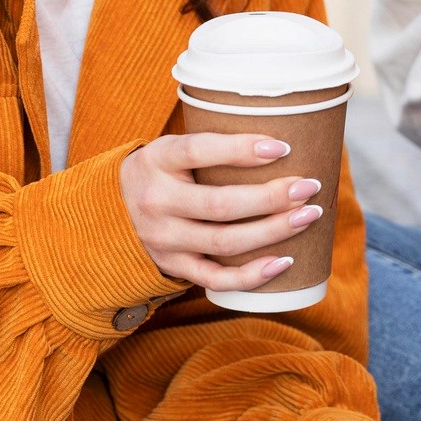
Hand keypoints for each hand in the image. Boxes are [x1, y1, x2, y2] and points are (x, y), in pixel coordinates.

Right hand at [119, 133, 325, 291]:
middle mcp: (157, 201)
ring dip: (273, 231)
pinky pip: (215, 279)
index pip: (200, 151)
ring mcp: (163, 238)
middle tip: (309, 186)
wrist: (111, 210)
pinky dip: (251, 275)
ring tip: (308, 216)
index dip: (241, 150)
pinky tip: (283, 262)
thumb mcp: (172, 146)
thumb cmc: (162, 171)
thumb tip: (281, 141)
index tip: (283, 147)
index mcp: (158, 159)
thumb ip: (212, 145)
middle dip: (272, 197)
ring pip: (224, 242)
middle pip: (221, 205)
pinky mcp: (172, 265)